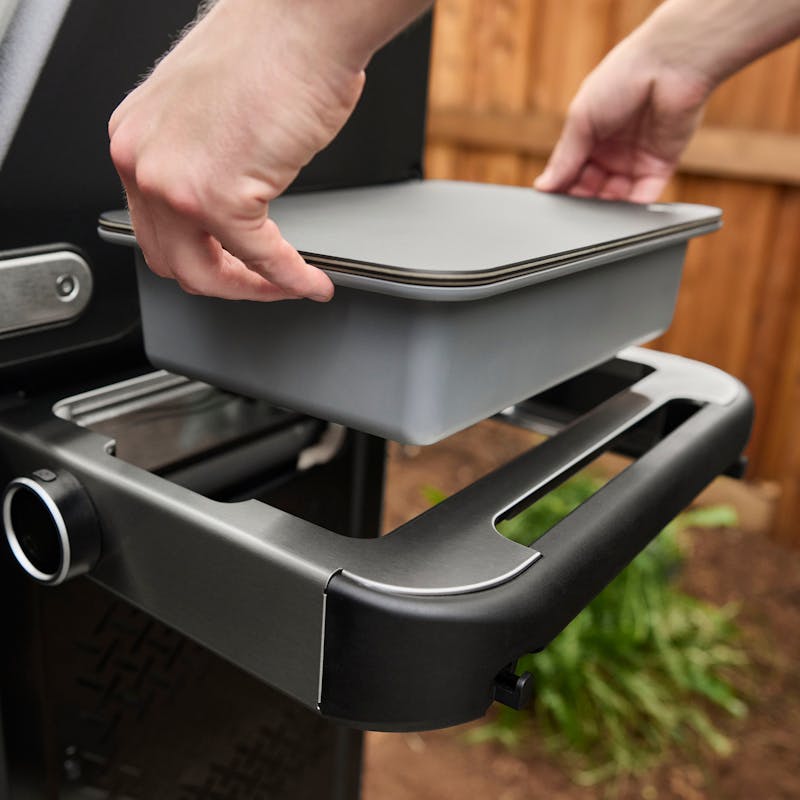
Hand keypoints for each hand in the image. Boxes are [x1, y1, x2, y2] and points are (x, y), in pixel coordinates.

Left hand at [108, 0, 365, 301]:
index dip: (201, 256)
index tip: (236, 264)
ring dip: (251, 288)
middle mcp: (143, 161)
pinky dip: (289, 277)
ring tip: (285, 287)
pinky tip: (309, 280)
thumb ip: (204, 162)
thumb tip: (230, 207)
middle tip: (260, 285)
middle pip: (173, 259)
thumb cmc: (271, 50)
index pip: (156, 226)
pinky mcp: (218, 196)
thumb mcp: (211, 113)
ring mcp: (175, 182)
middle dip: (224, 282)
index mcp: (137, 139)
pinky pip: (260, 257)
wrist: (303, 19)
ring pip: (205, 272)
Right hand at [534, 35, 711, 202]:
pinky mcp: (660, 166)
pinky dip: (633, 208)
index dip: (562, 187)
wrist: (672, 64)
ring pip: (615, 197)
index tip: (554, 203)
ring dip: (606, 208)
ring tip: (598, 213)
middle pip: (591, 188)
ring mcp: (635, 159)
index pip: (570, 171)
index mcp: (588, 134)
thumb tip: (544, 186)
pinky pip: (644, 195)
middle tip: (576, 209)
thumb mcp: (581, 118)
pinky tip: (621, 214)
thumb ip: (564, 157)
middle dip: (583, 200)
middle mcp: (611, 149)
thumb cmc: (624, 76)